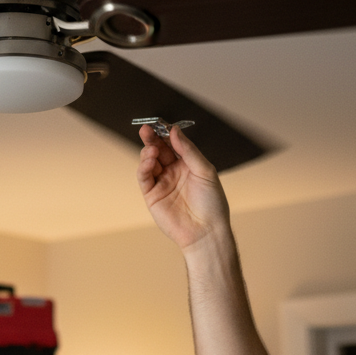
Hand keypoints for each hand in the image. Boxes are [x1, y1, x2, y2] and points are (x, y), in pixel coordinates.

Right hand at [137, 125, 231, 250]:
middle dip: (152, 138)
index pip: (173, 143)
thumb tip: (174, 130)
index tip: (160, 122)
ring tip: (151, 148)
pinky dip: (143, 166)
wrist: (206, 232)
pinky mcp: (152, 195)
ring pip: (149, 161)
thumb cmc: (212, 203)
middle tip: (146, 129)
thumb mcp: (205, 171)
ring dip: (147, 151)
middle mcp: (173, 171)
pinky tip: (149, 160)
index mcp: (188, 164)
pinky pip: (144, 177)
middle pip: (158, 149)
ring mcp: (162, 182)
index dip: (166, 133)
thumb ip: (188, 150)